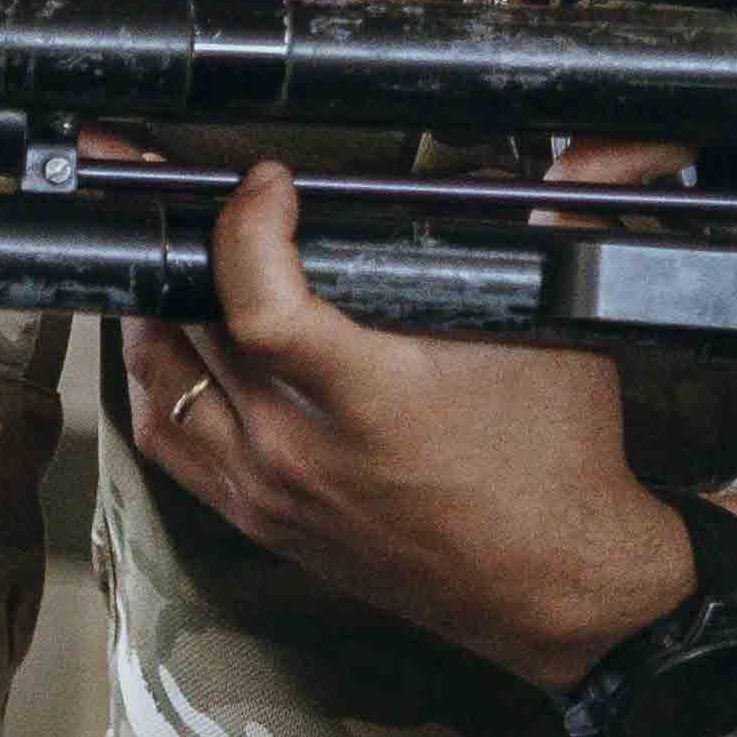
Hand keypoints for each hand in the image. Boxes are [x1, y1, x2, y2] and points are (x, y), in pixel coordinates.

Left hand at [117, 162, 696, 687]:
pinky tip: (173, 337)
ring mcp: (265, 488)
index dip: (248, 225)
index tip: (271, 184)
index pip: (261, 304)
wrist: (554, 585)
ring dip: (156, 305)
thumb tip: (580, 151)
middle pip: (190, 324)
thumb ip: (556, 225)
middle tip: (194, 193)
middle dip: (184, 239)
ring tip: (175, 251)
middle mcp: (299, 450)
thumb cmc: (558, 463)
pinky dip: (157, 376)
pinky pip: (164, 437)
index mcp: (368, 401)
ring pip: (159, 375)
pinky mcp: (254, 516)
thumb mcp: (555, 330)